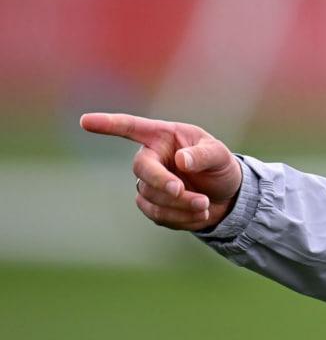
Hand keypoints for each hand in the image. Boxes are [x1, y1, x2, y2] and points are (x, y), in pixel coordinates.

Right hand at [80, 113, 242, 231]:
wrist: (226, 196)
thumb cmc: (219, 166)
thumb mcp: (220, 155)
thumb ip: (203, 154)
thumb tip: (180, 160)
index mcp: (163, 137)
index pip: (131, 128)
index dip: (108, 124)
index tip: (85, 121)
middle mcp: (151, 158)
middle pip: (141, 170)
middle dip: (162, 182)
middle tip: (181, 191)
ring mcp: (148, 183)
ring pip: (152, 197)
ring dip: (180, 204)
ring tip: (206, 204)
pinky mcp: (151, 205)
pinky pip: (158, 215)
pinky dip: (182, 217)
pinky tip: (201, 213)